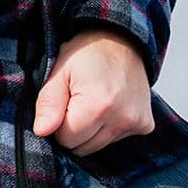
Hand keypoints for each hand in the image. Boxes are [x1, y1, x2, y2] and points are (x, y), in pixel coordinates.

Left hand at [32, 27, 153, 155]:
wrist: (121, 40)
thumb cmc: (85, 53)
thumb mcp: (58, 71)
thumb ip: (48, 103)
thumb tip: (41, 131)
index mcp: (98, 104)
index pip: (66, 139)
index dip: (57, 124)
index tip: (61, 103)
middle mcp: (122, 118)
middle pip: (83, 147)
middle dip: (72, 130)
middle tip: (74, 102)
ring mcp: (137, 123)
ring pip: (98, 146)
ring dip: (89, 131)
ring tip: (90, 102)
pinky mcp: (145, 126)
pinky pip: (115, 140)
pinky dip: (106, 128)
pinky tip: (106, 106)